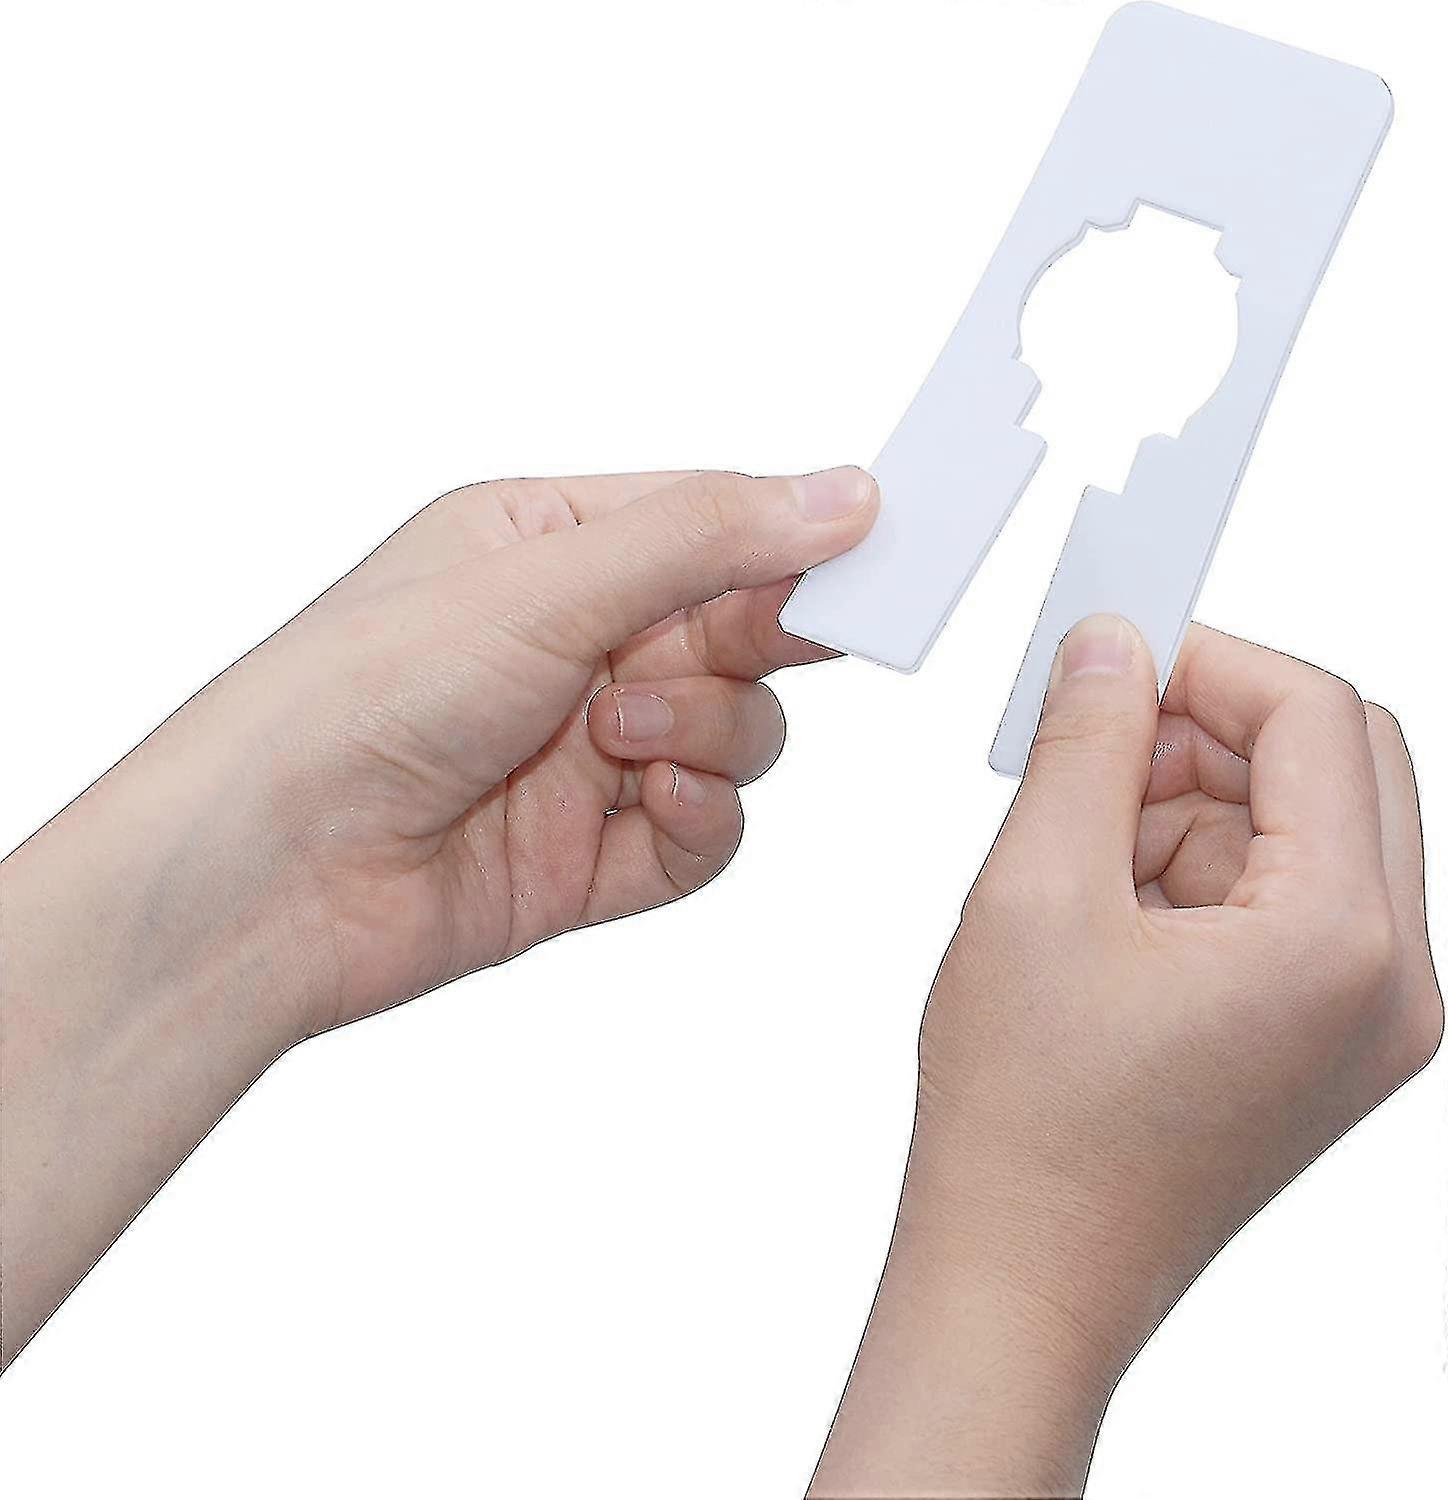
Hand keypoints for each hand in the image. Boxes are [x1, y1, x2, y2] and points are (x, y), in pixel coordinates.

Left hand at [0, 465, 876, 1363]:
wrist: (267, 876)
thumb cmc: (358, 695)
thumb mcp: (541, 583)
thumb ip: (704, 538)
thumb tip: (845, 492)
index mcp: (553, 548)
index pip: (715, 525)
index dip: (796, 540)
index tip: (877, 550)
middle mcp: (579, 645)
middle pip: (741, 631)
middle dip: (755, 644)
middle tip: (761, 646)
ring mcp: (590, 753)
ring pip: (739, 733)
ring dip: (707, 733)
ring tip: (622, 738)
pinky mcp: (596, 853)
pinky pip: (708, 831)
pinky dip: (699, 817)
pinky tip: (651, 804)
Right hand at [813, 617, 1441, 1498]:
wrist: (1023, 1280)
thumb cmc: (1026, 1121)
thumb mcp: (1035, 893)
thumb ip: (1085, 742)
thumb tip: (1110, 644)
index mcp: (1343, 942)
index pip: (1317, 715)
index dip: (1208, 660)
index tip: (1114, 655)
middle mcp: (1392, 982)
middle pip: (1334, 765)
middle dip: (1206, 733)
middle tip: (1093, 748)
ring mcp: (1367, 1019)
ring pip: (1302, 828)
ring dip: (1189, 806)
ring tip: (1076, 861)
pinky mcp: (1324, 1039)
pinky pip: (1283, 897)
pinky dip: (1194, 871)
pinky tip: (1103, 912)